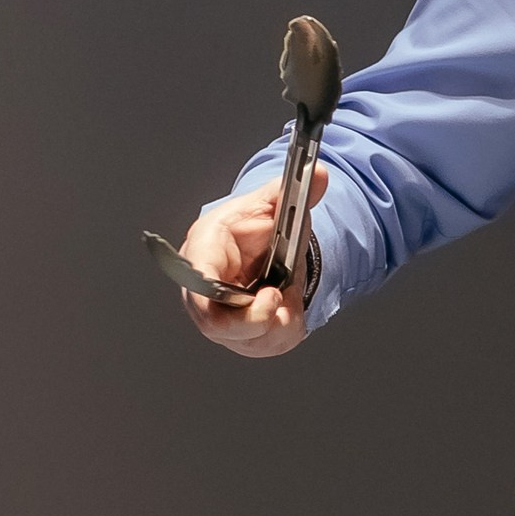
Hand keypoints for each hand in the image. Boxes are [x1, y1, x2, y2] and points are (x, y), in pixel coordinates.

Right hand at [172, 167, 327, 359]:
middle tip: (277, 297)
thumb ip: (293, 193)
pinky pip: (267, 342)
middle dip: (256, 316)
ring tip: (282, 295)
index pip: (196, 278)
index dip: (212, 290)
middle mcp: (203, 291)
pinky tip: (286, 306)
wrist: (264, 252)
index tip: (249, 292)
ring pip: (248, 337)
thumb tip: (318, 173)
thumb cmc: (255, 230)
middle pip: (217, 322)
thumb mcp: (273, 206)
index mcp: (204, 250)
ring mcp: (219, 318)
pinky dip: (286, 326)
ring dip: (276, 319)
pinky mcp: (242, 336)